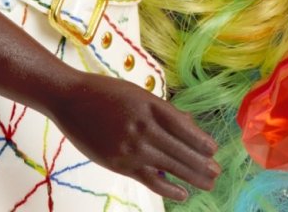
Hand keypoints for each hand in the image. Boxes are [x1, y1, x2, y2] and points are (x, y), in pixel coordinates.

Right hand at [47, 71, 219, 198]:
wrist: (70, 100)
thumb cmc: (106, 93)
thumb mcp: (139, 94)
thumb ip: (164, 111)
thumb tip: (190, 126)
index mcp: (151, 106)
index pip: (183, 127)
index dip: (200, 140)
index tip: (214, 150)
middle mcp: (144, 127)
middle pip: (180, 149)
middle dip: (201, 163)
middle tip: (217, 173)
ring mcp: (132, 147)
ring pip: (169, 165)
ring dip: (191, 177)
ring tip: (208, 184)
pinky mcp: (119, 164)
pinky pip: (149, 179)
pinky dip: (167, 188)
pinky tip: (182, 194)